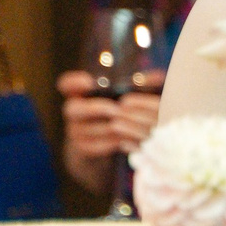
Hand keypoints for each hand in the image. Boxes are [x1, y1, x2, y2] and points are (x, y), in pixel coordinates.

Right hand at [56, 71, 160, 192]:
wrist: (104, 148)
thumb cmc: (116, 115)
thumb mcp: (126, 98)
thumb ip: (139, 86)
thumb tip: (159, 76)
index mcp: (81, 94)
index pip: (67, 84)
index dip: (73, 82)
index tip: (88, 81)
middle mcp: (74, 112)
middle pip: (72, 108)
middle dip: (94, 108)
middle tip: (116, 108)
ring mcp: (75, 131)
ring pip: (87, 128)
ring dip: (109, 127)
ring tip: (128, 125)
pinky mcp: (82, 149)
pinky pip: (94, 145)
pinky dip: (112, 143)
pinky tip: (127, 140)